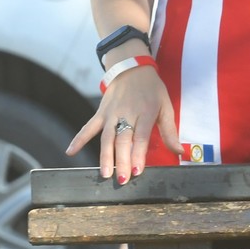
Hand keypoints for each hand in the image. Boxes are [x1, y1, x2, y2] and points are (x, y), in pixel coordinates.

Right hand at [67, 64, 177, 184]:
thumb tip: (180, 152)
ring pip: (106, 138)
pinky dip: (78, 139)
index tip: (137, 171)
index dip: (138, 155)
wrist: (133, 69)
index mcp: (146, 112)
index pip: (141, 138)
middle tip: (122, 180)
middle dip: (122, 161)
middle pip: (123, 140)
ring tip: (105, 174)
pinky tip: (70, 152)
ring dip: (105, 157)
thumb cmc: (152, 90)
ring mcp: (111, 113)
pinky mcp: (100, 112)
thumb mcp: (166, 107)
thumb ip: (170, 132)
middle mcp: (127, 114)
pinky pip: (88, 127)